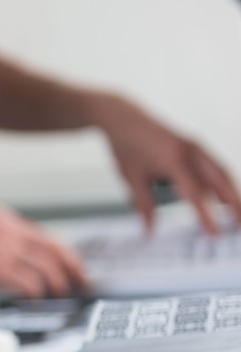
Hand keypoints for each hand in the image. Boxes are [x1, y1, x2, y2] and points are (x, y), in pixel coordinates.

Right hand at [0, 208, 87, 297]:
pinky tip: (33, 300)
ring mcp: (6, 250)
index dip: (65, 255)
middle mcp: (10, 232)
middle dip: (72, 271)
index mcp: (5, 220)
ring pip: (48, 269)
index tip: (72, 267)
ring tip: (57, 295)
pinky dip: (37, 293)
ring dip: (57, 285)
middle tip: (78, 284)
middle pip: (56, 252)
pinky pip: (31, 283)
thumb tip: (14, 258)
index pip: (47, 238)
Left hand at [94, 95, 240, 234]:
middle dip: (234, 204)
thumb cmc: (126, 145)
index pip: (194, 193)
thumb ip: (144, 205)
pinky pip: (214, 166)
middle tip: (240, 226)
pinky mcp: (195, 145)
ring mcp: (195, 146)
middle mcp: (190, 150)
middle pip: (220, 180)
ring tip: (238, 215)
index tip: (214, 234)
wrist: (123, 117)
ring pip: (221, 172)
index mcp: (173, 159)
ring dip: (231, 193)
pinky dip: (221, 182)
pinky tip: (222, 198)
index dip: (206, 216)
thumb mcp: (131, 177)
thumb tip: (150, 230)